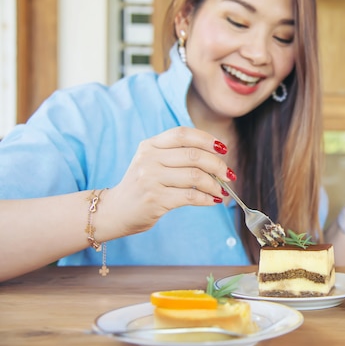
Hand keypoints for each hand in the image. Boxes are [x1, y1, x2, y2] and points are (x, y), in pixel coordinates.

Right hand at [104, 126, 232, 235]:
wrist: (114, 211)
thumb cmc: (142, 186)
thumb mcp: (152, 162)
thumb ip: (177, 155)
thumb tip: (217, 158)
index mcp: (150, 145)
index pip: (182, 134)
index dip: (206, 139)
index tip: (223, 149)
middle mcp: (149, 159)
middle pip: (193, 155)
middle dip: (218, 165)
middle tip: (229, 174)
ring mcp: (150, 179)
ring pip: (195, 177)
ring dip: (215, 185)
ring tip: (222, 190)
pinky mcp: (155, 199)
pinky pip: (190, 196)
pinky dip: (207, 199)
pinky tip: (214, 200)